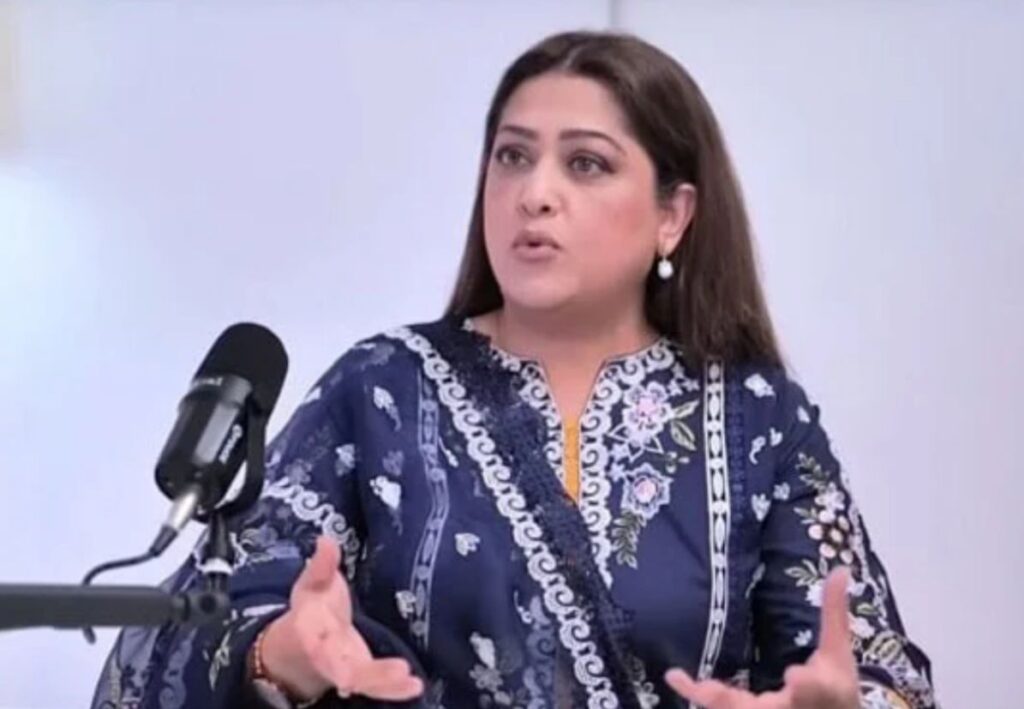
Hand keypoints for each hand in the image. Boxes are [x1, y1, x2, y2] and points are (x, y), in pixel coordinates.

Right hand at [258, 536, 423, 702]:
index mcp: (313, 635)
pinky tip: (415, 685)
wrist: (303, 641)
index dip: (332, 661)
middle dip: (372, 675)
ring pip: (368, 682)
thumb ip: (321, 565)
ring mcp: (349, 669)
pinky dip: (396, 689)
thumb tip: (326, 540)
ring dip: (388, 683)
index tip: (347, 676)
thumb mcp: (312, 584)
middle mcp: (331, 658)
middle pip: (350, 671)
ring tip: (411, 682)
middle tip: (399, 672)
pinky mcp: (366, 675)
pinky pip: (380, 685)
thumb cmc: (311, 609)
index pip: (321, 648)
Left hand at [665, 567, 858, 708]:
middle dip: (745, 703)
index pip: (816, 689)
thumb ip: (835, 611)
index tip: (795, 676)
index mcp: (825, 692)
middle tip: (713, 690)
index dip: (806, 685)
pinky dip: (698, 694)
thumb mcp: (838, 652)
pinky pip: (720, 706)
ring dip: (713, 698)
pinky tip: (675, 678)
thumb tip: (841, 568)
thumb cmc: (835, 689)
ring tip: (683, 678)